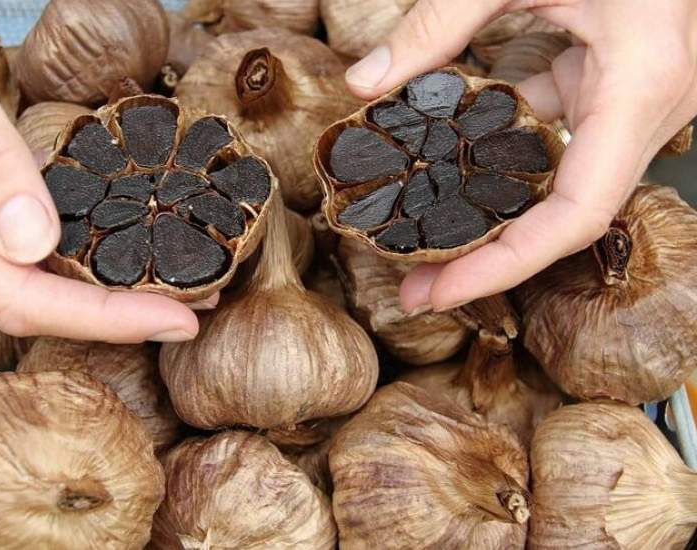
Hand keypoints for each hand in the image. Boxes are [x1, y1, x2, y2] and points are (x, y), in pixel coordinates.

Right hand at [0, 0, 203, 342]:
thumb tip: (35, 241)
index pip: (20, 297)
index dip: (105, 318)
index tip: (178, 319)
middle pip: (30, 302)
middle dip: (117, 314)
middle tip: (197, 306)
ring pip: (28, 283)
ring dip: (103, 293)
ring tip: (177, 282)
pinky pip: (21, 253)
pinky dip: (79, 259)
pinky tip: (119, 248)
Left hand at [345, 0, 696, 312]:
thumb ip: (440, 22)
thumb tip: (363, 84)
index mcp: (639, 86)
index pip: (576, 214)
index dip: (506, 264)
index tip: (440, 292)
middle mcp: (648, 109)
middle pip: (563, 216)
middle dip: (487, 257)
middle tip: (413, 289)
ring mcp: (636, 101)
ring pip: (560, 182)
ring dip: (492, 212)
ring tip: (422, 239)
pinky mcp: (617, 84)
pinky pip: (560, 138)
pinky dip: (506, 156)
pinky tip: (454, 167)